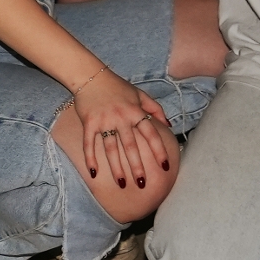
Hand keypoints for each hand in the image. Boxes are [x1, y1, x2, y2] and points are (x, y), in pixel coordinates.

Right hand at [73, 71, 172, 190]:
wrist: (91, 75)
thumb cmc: (117, 86)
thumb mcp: (139, 94)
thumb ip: (155, 109)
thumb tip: (169, 126)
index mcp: (135, 111)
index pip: (151, 134)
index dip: (159, 150)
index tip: (165, 166)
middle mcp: (121, 117)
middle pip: (131, 146)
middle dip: (138, 166)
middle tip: (143, 184)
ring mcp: (105, 121)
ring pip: (112, 148)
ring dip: (117, 168)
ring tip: (123, 184)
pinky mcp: (89, 122)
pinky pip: (89, 143)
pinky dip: (90, 158)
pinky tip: (94, 173)